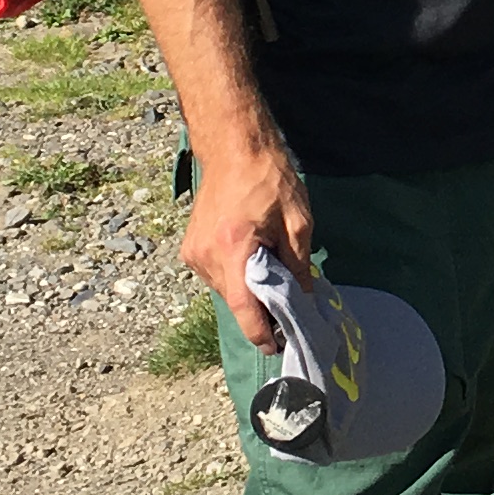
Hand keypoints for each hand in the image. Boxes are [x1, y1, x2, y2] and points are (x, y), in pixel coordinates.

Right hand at [180, 124, 316, 351]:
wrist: (233, 147)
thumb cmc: (270, 178)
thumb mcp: (297, 222)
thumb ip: (298, 266)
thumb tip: (304, 300)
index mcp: (233, 249)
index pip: (244, 309)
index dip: (262, 333)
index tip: (279, 347)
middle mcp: (205, 257)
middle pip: (234, 302)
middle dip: (260, 310)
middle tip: (288, 309)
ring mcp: (192, 254)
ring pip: (225, 291)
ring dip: (247, 291)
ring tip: (272, 275)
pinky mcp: (189, 248)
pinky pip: (216, 276)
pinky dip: (235, 276)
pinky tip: (253, 260)